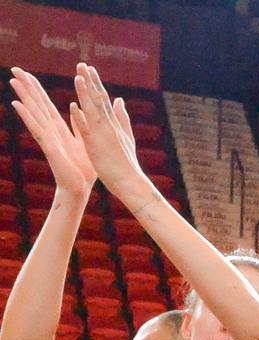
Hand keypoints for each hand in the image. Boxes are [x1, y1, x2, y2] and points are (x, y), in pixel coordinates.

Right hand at [10, 68, 93, 193]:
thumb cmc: (82, 169)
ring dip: (24, 97)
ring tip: (13, 81)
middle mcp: (50, 131)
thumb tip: (76, 109)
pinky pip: (37, 130)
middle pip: (37, 105)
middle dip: (27, 87)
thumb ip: (79, 126)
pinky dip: (28, 117)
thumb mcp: (83, 142)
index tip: (28, 74)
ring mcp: (48, 139)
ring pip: (34, 114)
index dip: (38, 90)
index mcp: (59, 129)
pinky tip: (17, 105)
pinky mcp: (49, 148)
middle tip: (15, 69)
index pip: (46, 105)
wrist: (80, 189)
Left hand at [70, 64, 150, 203]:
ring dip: (85, 94)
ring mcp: (103, 135)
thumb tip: (119, 100)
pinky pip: (87, 130)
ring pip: (93, 110)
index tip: (88, 68)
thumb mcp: (126, 137)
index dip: (96, 83)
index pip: (104, 99)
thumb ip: (122, 118)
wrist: (131, 182)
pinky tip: (74, 106)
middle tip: (82, 64)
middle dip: (90, 81)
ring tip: (78, 77)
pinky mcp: (96, 146)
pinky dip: (81, 118)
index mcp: (113, 124)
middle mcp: (108, 126)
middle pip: (98, 100)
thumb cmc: (127, 163)